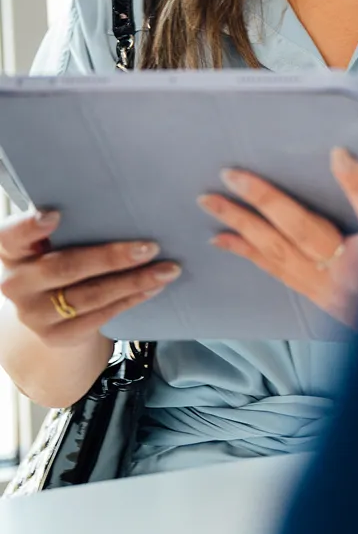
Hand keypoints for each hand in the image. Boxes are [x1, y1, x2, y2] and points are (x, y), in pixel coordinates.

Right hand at [0, 209, 181, 347]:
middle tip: (150, 247)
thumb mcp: (53, 239)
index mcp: (11, 250)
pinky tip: (154, 287)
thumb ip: (73, 223)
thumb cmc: (58, 254)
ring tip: (166, 269)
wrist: (47, 306)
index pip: (11, 236)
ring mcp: (35, 314)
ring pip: (89, 296)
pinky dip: (131, 299)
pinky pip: (100, 316)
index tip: (54, 215)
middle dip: (112, 258)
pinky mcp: (57, 335)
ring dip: (133, 282)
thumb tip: (124, 198)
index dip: (29, 227)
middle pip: (65, 268)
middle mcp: (16, 283)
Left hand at [197, 149, 357, 329]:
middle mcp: (345, 275)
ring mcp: (326, 290)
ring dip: (241, 228)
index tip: (338, 153)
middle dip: (260, 202)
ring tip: (212, 207)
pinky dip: (250, 253)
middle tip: (227, 177)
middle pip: (296, 232)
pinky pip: (276, 272)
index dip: (354, 182)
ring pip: (277, 255)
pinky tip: (227, 241)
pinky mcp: (316, 299)